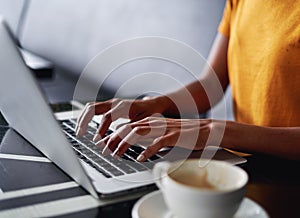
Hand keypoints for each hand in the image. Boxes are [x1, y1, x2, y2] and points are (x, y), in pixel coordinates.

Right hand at [75, 96, 168, 140]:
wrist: (153, 105)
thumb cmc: (149, 115)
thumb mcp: (141, 124)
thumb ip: (129, 131)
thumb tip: (116, 140)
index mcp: (123, 106)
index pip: (107, 117)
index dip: (101, 129)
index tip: (97, 141)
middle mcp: (115, 103)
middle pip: (93, 108)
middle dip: (84, 121)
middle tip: (80, 134)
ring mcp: (110, 103)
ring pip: (90, 107)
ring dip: (82, 118)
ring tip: (79, 131)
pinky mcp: (109, 106)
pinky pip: (93, 109)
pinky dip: (86, 117)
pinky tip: (84, 127)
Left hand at [97, 117, 219, 161]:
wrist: (206, 129)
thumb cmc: (183, 132)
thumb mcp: (162, 130)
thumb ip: (149, 133)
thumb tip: (135, 139)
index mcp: (151, 121)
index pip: (127, 126)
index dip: (113, 134)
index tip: (104, 143)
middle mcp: (155, 123)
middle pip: (129, 128)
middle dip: (114, 139)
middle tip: (104, 149)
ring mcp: (164, 128)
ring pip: (139, 133)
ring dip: (125, 143)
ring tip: (117, 153)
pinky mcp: (174, 136)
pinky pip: (158, 143)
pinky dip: (147, 151)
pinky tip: (140, 158)